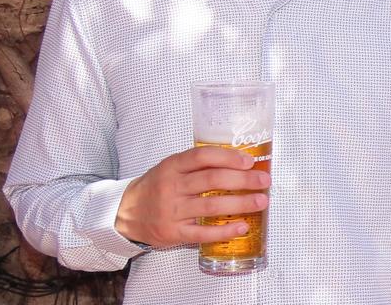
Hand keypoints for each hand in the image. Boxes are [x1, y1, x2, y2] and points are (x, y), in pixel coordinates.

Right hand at [115, 145, 269, 248]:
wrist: (126, 214)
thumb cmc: (157, 187)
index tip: (249, 160)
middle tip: (264, 180)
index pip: (202, 156)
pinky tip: (242, 227)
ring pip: (211, 206)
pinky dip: (225, 231)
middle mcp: (171, 187)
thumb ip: (198, 164)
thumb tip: (240, 161)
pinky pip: (203, 234)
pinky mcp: (173, 233)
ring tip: (261, 201)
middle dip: (243, 180)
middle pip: (212, 180)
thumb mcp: (171, 168)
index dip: (228, 157)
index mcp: (172, 166)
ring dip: (240, 204)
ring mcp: (172, 211)